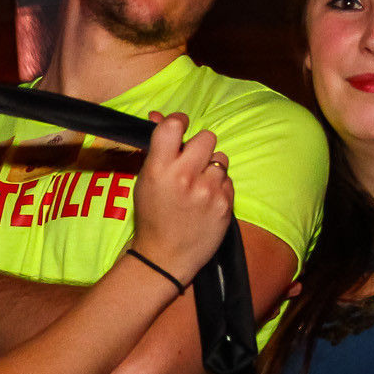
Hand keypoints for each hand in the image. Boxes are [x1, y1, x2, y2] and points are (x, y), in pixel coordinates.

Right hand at [128, 111, 232, 280]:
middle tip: (192, 162)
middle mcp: (184, 176)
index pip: (174, 125)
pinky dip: (219, 187)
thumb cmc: (151, 216)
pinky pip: (228, 180)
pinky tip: (207, 202)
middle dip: (200, 147)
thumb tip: (159, 115)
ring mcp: (207, 191)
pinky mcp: (225, 204)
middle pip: (206, 137)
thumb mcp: (145, 180)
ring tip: (199, 186)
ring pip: (220, 159)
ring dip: (212, 168)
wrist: (164, 258)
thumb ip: (157, 148)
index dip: (179, 121)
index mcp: (158, 168)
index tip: (181, 128)